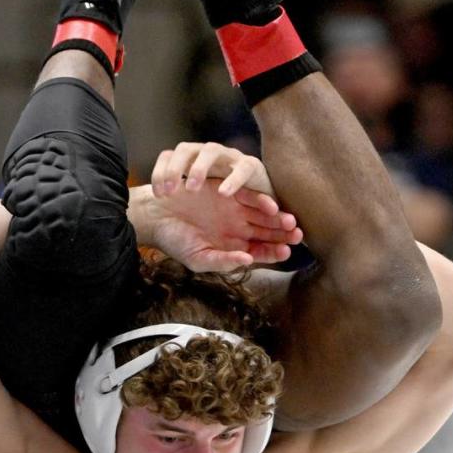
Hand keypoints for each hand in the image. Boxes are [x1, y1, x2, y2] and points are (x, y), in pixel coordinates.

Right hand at [134, 141, 303, 272]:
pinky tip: (271, 207)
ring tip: (289, 222)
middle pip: (267, 232)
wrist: (155, 215)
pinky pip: (248, 195)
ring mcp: (233, 209)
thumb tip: (248, 261)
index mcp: (232, 247)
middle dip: (283, 234)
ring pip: (262, 214)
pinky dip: (260, 200)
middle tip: (297, 235)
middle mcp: (237, 228)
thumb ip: (223, 261)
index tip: (286, 253)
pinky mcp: (227, 190)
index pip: (260, 251)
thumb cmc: (174, 241)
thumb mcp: (198, 258)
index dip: (274, 252)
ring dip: (277, 217)